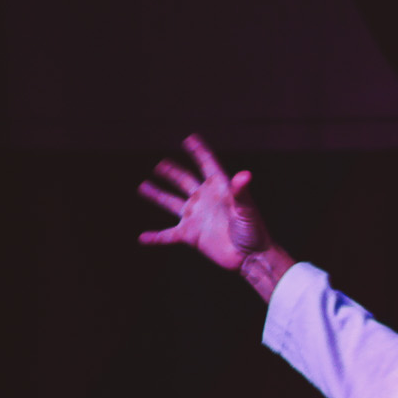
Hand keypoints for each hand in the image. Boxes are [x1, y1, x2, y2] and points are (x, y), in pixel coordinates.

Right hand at [138, 135, 292, 299]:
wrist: (252, 258)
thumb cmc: (254, 232)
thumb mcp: (247, 210)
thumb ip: (241, 192)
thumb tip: (244, 175)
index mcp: (219, 189)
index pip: (207, 165)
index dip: (199, 152)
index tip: (190, 139)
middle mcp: (204, 200)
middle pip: (184, 180)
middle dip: (172, 172)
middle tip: (161, 165)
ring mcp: (196, 216)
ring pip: (170, 202)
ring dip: (157, 194)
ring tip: (143, 186)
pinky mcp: (191, 235)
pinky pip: (168, 235)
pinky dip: (155, 237)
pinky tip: (143, 238)